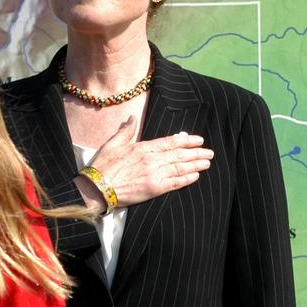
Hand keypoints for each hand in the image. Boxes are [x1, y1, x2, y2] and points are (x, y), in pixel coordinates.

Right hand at [79, 120, 212, 209]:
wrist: (97, 188)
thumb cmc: (103, 166)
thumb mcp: (112, 143)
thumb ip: (126, 131)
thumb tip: (132, 118)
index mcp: (142, 147)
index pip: (170, 142)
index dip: (186, 140)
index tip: (198, 140)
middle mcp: (151, 160)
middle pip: (179, 155)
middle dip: (196, 153)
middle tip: (209, 153)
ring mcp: (154, 175)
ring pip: (180, 168)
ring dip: (195, 165)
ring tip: (207, 163)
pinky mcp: (153, 189)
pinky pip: (174, 183)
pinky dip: (186, 179)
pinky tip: (195, 176)